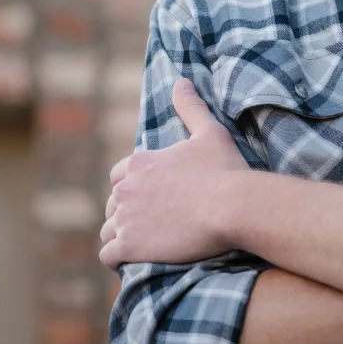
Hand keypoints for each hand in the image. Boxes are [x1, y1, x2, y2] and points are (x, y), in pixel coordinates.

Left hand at [99, 79, 250, 269]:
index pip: (118, 176)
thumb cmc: (225, 170)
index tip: (151, 199)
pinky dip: (118, 260)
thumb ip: (191, 108)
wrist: (234, 207)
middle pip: (113, 205)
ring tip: (144, 246)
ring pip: (108, 231)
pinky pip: (108, 256)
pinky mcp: (129, 246)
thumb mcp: (210, 133)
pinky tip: (133, 261)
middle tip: (153, 225)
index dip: (132, 187)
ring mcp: (125, 219)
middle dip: (127, 214)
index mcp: (140, 163)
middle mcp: (125, 189)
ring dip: (121, 238)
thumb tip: (181, 82)